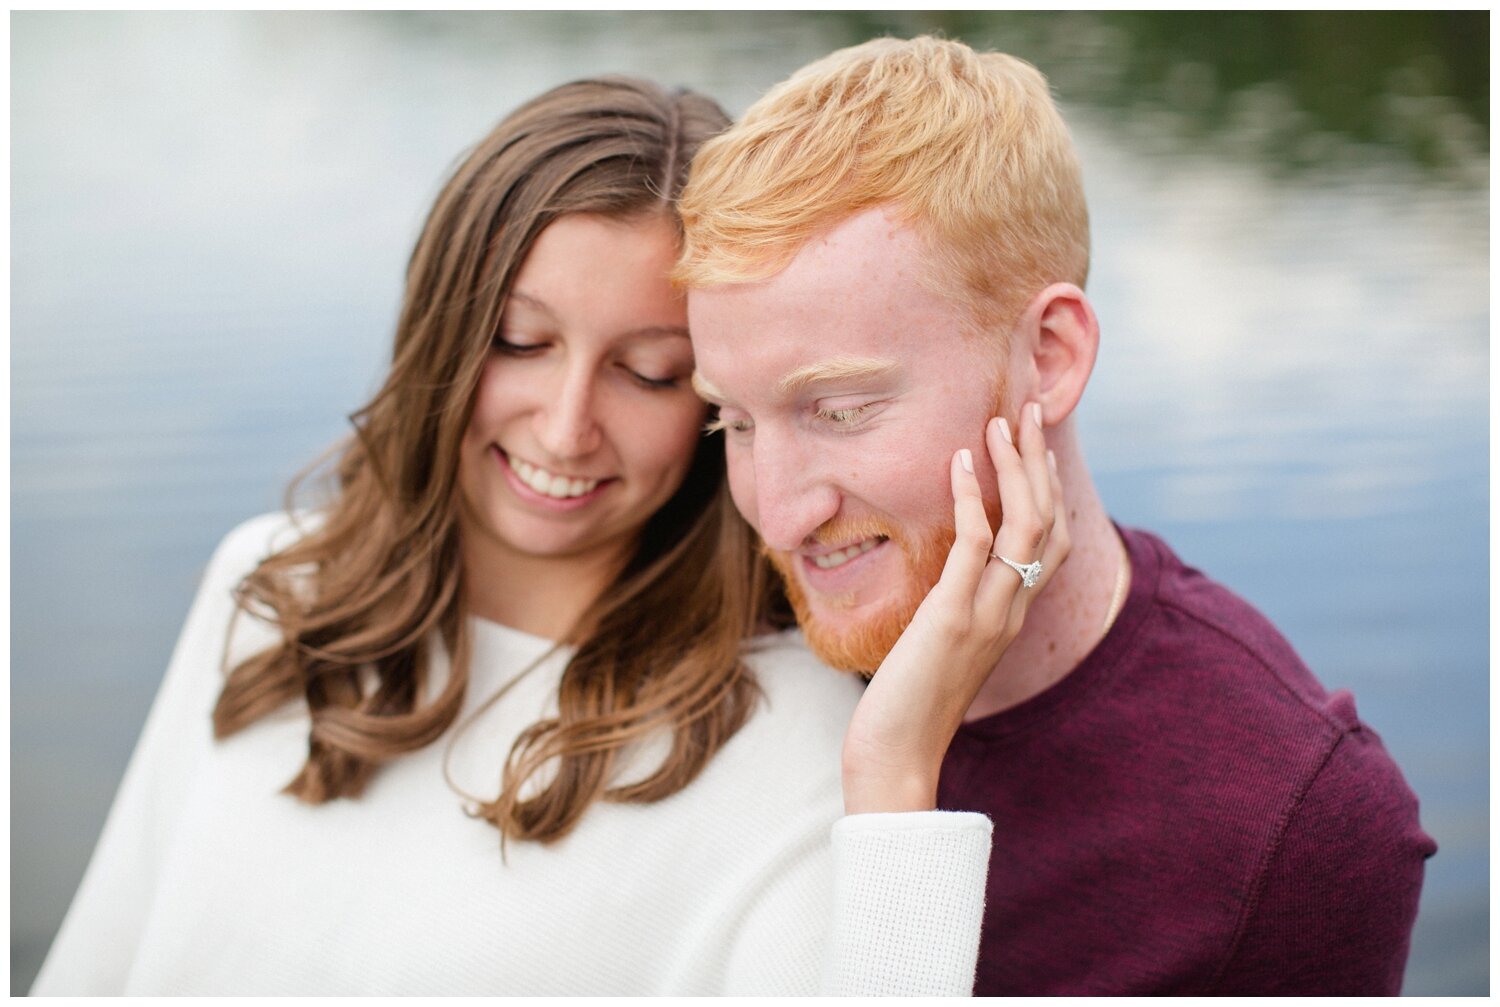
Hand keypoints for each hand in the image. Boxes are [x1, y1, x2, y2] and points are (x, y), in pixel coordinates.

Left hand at [841, 402, 1069, 812]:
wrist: (897, 755)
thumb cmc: (907, 706)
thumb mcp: (938, 648)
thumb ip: (951, 611)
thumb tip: (939, 581)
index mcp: (1010, 617)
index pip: (1050, 542)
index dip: (1047, 489)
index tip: (1032, 445)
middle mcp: (1010, 611)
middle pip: (1048, 522)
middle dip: (1039, 463)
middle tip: (1025, 411)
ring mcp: (987, 614)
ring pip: (1025, 527)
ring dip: (1015, 469)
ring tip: (1000, 422)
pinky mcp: (953, 617)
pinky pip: (976, 546)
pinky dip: (971, 499)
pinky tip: (958, 463)